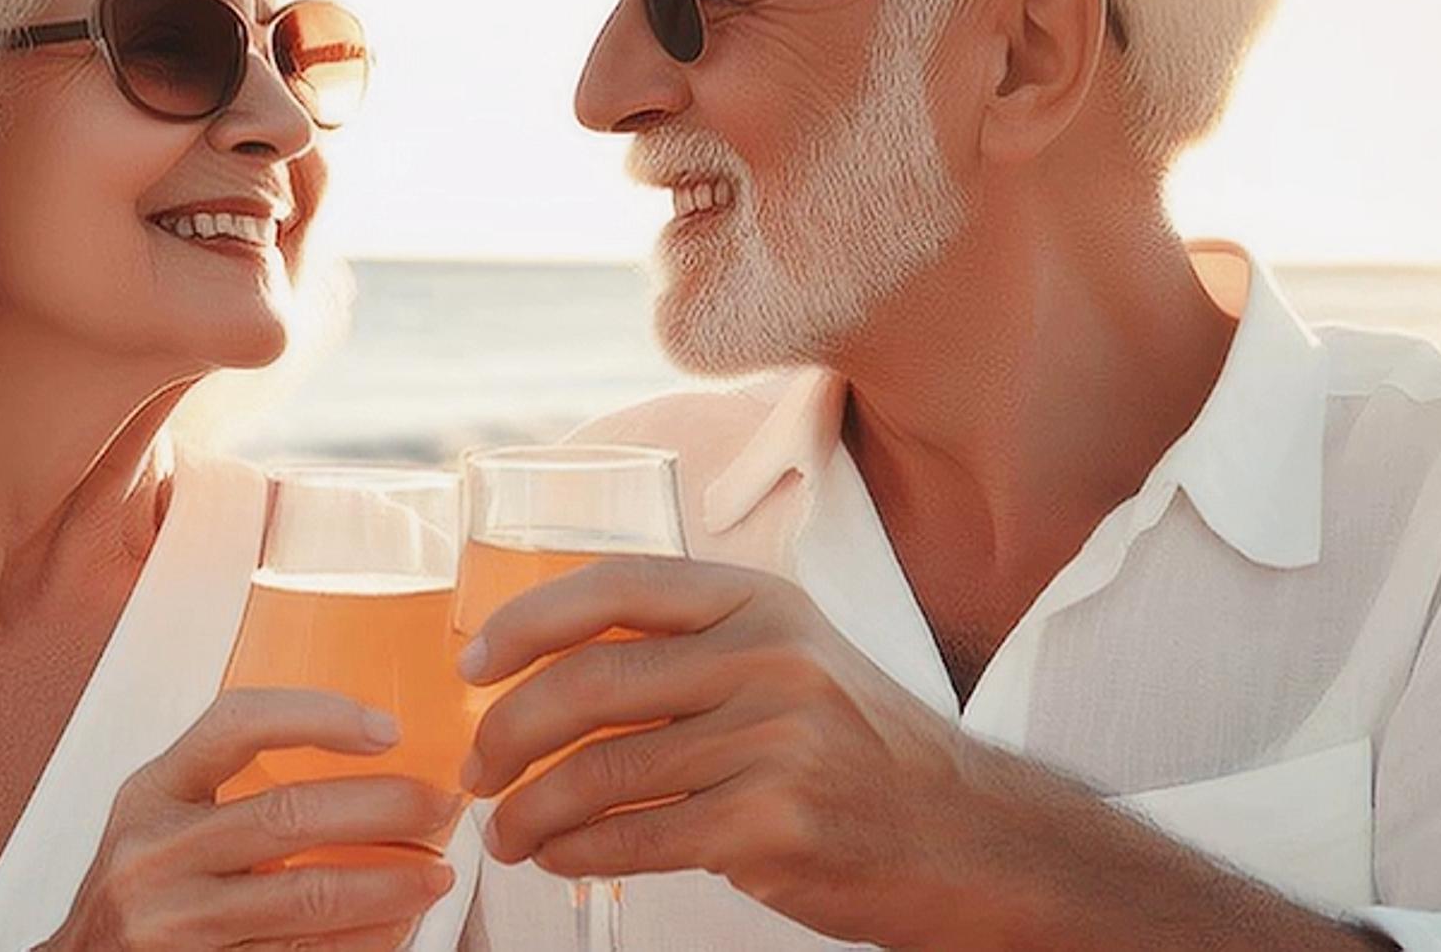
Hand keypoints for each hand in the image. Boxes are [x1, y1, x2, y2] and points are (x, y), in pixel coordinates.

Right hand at [40, 688, 459, 950]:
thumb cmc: (141, 889)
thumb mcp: (163, 818)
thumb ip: (233, 786)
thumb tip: (366, 753)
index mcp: (151, 794)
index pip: (235, 725)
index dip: (318, 717)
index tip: (388, 728)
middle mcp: (153, 857)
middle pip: (289, 815)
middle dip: (385, 807)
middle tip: (440, 806)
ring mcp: (173, 928)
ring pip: (308, 896)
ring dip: (391, 883)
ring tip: (437, 871)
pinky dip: (363, 939)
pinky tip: (397, 924)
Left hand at [457, 556, 974, 944]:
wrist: (967, 836)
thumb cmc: (857, 747)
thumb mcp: (789, 655)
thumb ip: (692, 644)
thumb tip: (551, 666)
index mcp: (759, 601)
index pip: (616, 585)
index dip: (527, 620)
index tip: (473, 663)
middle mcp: (768, 657)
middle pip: (591, 682)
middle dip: (508, 732)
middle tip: (477, 771)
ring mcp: (774, 741)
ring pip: (602, 770)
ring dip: (531, 809)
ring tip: (507, 831)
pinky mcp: (772, 824)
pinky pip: (636, 836)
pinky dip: (578, 850)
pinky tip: (560, 857)